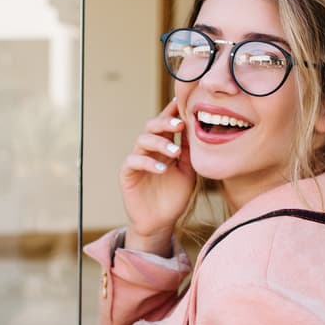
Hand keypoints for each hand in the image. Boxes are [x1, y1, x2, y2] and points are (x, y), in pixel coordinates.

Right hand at [120, 98, 195, 251]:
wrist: (160, 222)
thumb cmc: (174, 196)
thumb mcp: (188, 171)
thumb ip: (190, 152)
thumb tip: (197, 128)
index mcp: (164, 146)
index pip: (167, 124)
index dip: (173, 112)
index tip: (183, 103)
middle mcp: (149, 149)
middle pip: (152, 126)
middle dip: (166, 122)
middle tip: (180, 125)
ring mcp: (137, 159)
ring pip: (142, 140)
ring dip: (160, 143)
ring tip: (175, 152)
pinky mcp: (127, 173)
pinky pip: (134, 161)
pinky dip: (148, 163)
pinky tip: (162, 169)